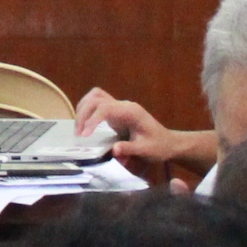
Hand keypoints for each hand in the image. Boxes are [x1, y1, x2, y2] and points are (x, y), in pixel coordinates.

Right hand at [76, 87, 212, 182]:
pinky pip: (97, 102)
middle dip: (83, 114)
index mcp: (131, 111)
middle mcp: (124, 105)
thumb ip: (130, 149)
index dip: (92, 120)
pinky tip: (84, 123)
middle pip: (96, 99)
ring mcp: (119, 106)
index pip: (105, 108)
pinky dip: (87, 109)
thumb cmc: (159, 146)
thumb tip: (114, 150)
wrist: (168, 142)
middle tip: (78, 134)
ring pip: (95, 97)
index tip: (84, 136)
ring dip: (83, 109)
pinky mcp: (115, 111)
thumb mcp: (147, 150)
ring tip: (79, 128)